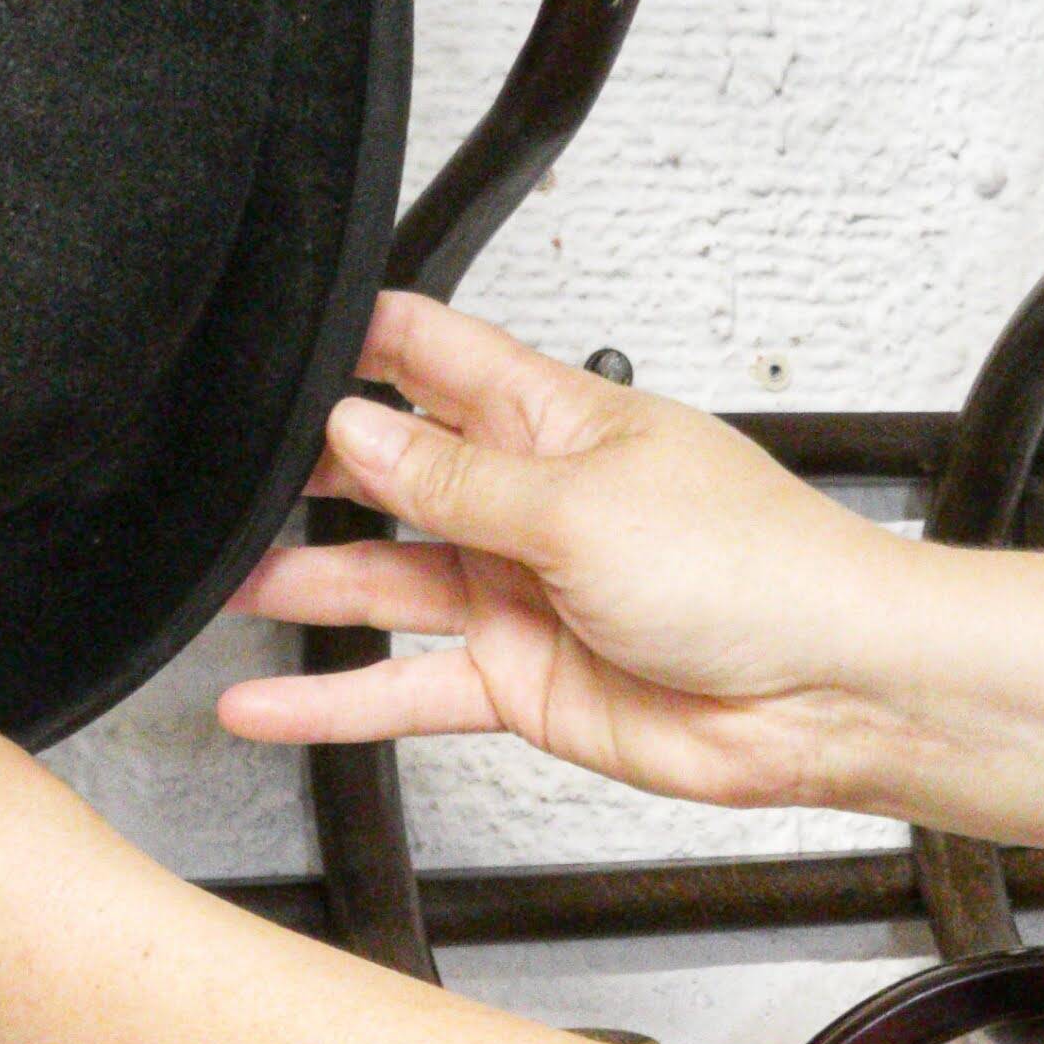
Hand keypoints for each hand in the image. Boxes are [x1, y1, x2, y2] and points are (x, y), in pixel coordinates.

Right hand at [219, 294, 921, 810]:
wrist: (827, 692)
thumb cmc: (757, 572)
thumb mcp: (579, 505)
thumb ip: (454, 481)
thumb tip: (357, 430)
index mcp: (557, 421)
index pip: (437, 358)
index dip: (360, 342)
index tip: (280, 336)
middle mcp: (531, 502)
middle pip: (394, 473)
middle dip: (311, 468)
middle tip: (225, 473)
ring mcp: (522, 594)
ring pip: (386, 581)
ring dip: (303, 585)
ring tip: (216, 581)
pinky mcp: (521, 682)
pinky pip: (406, 689)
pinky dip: (335, 702)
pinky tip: (266, 707)